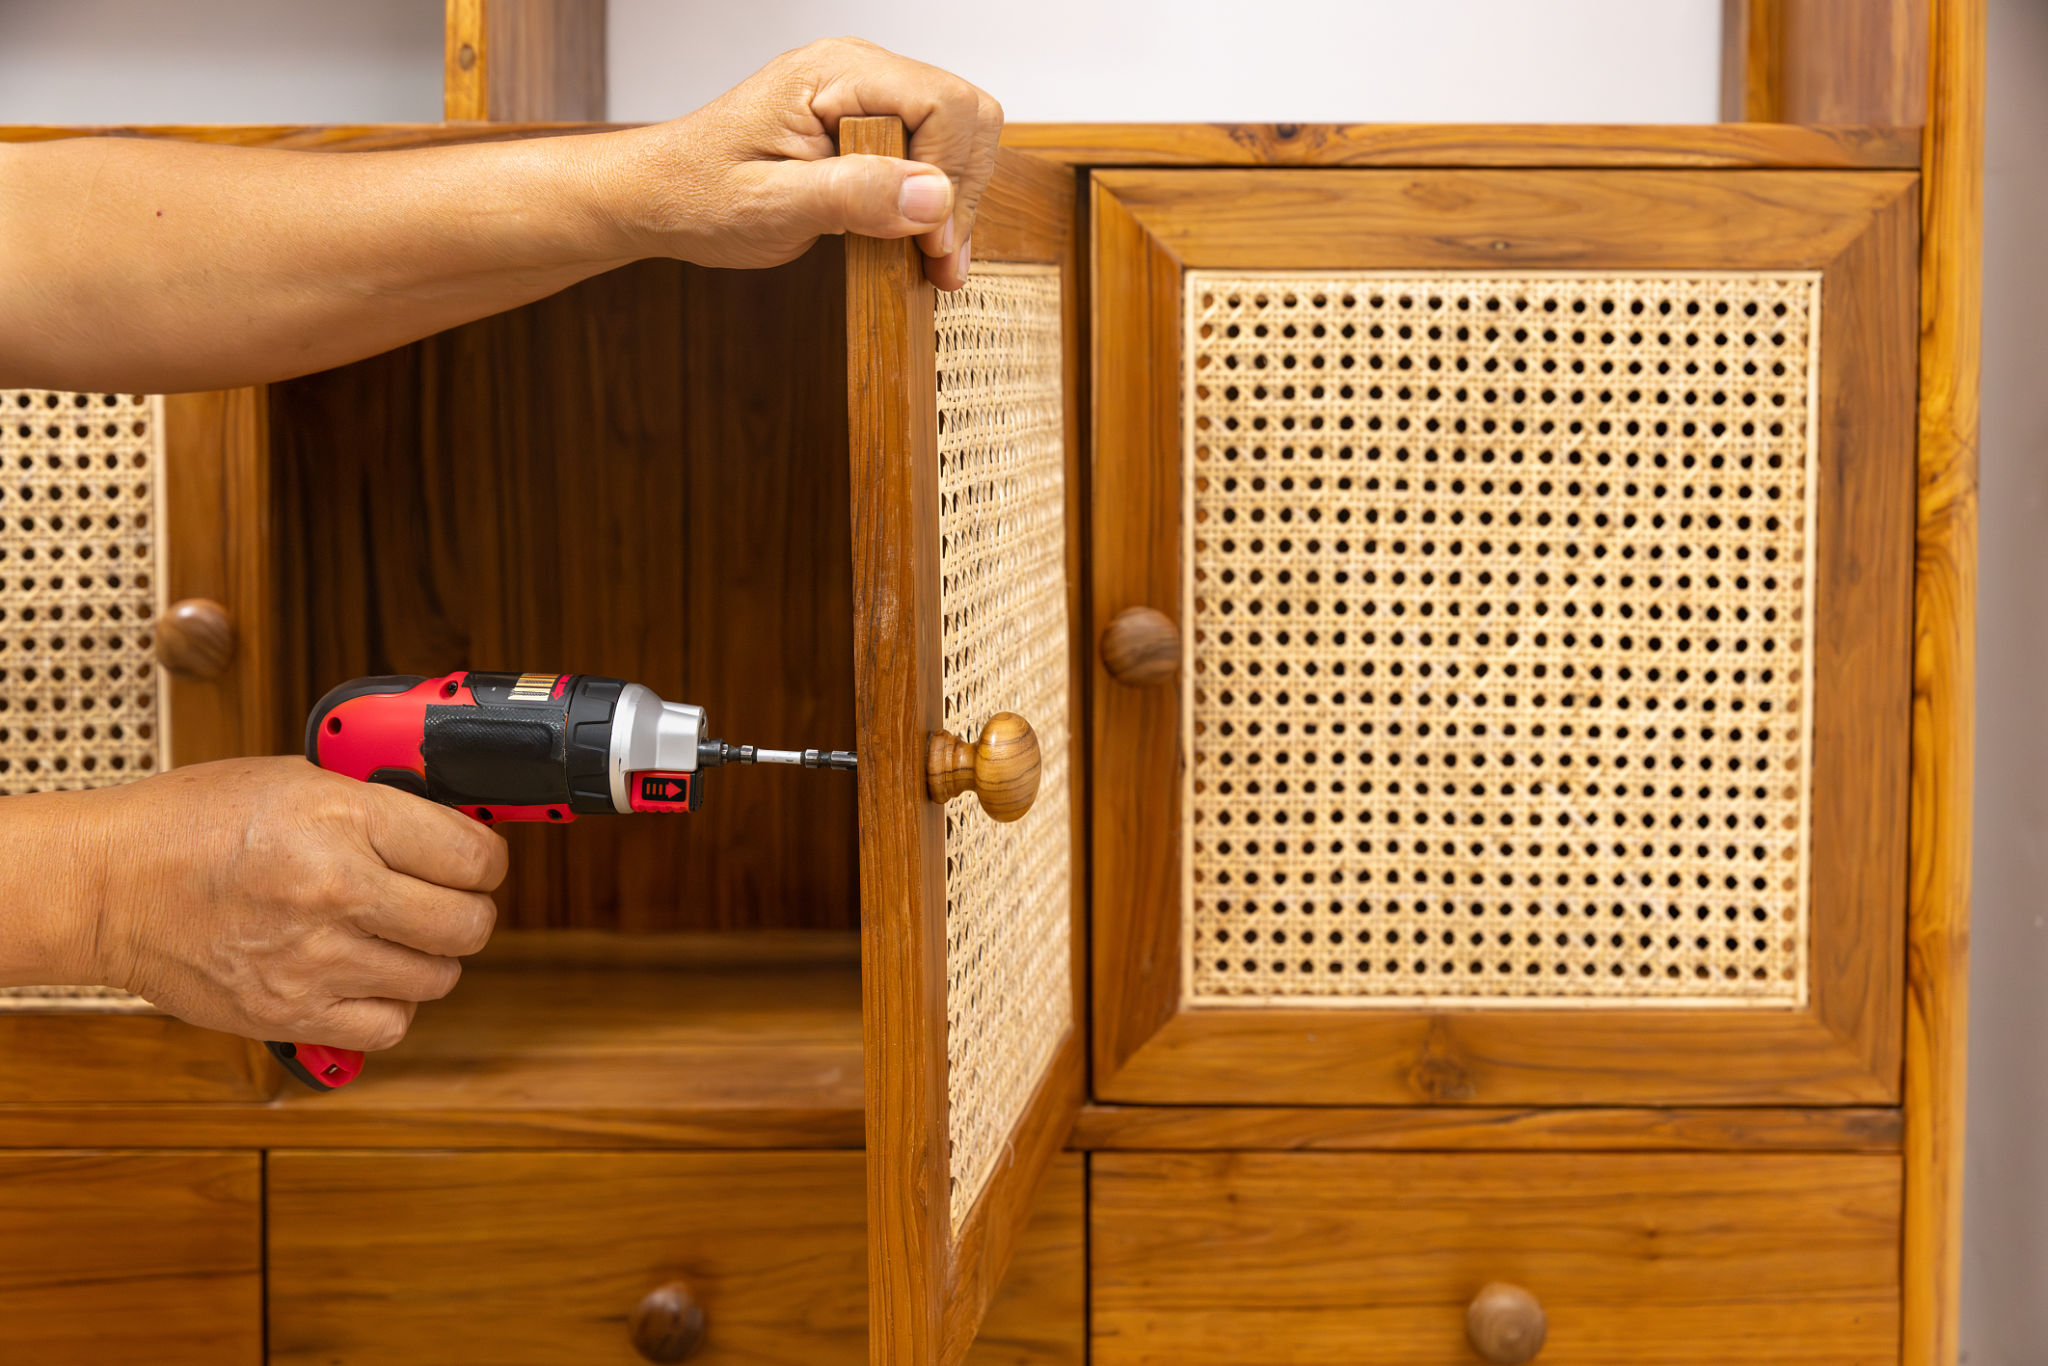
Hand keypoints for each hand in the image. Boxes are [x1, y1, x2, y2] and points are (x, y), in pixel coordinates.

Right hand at [57, 757, 506, 1051]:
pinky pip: (390, 1026)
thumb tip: (453, 825)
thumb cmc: (192, 824)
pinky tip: (365, 977)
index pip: (473, 856)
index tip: (474, 861)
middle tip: (443, 901)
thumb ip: (379, 804)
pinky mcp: (291, 1012)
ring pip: (438, 978)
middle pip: (469, 924)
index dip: (485, 859)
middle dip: (467, 911)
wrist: (107, 885)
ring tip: (392, 936)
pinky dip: (389, 1006)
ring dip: (427, 959)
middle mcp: (337, 890)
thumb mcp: (297, 778)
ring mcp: (316, 959)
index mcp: (344, 819)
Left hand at [610, 37, 1002, 288]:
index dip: (951, 176)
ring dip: (957, 202)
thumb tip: (933, 197)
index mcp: (832, 73)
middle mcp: (858, 71)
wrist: (661, 197)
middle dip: (964, 191)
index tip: (932, 242)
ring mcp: (868, 96)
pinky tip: (917, 244)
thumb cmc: (697, 194)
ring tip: (932, 262)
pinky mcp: (870, 128)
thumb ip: (852, 196)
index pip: (941, 102)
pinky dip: (938, 203)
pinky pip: (933, 153)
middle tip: (940, 262)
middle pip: (966, 113)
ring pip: (961, 134)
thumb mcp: (770, 206)